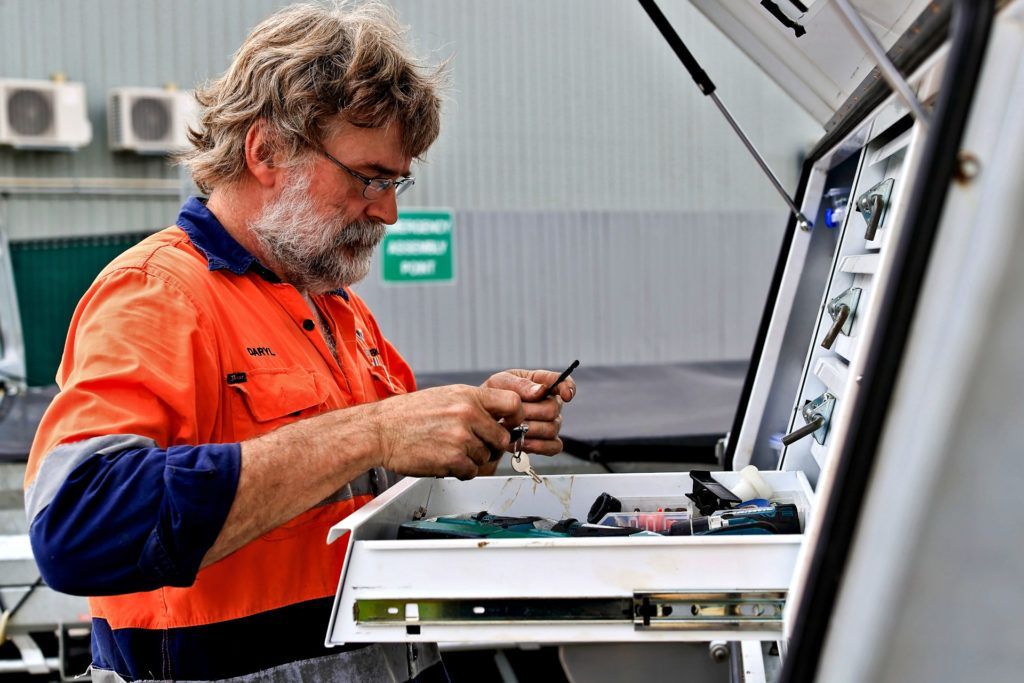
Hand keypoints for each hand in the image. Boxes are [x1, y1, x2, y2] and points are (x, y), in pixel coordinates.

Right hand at [371, 384, 524, 479]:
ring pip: (486, 457)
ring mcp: (461, 437)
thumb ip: (473, 404)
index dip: (516, 418)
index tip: (511, 425)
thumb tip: (498, 417)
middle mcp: (468, 414)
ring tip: (450, 451)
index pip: (512, 403)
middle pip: (502, 437)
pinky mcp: (452, 458)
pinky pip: (471, 471)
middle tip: (475, 446)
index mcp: (468, 395)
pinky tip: (445, 461)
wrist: (380, 430)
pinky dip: (461, 471)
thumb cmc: (408, 415)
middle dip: (491, 446)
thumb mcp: (445, 396)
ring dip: (472, 459)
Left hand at [482, 369, 576, 455]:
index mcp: (540, 383)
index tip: (566, 395)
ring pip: (552, 428)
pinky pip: (554, 446)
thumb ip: (520, 384)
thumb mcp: (499, 383)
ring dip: (530, 430)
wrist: (482, 420)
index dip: (567, 387)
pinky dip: (538, 446)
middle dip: (529, 413)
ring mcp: (550, 423)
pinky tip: (523, 443)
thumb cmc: (492, 397)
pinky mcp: (547, 442)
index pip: (562, 381)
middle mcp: (550, 402)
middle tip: (510, 415)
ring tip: (511, 429)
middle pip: (553, 409)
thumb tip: (541, 390)